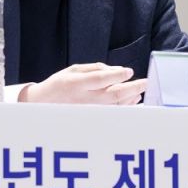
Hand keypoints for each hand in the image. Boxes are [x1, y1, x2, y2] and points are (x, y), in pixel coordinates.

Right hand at [19, 62, 146, 104]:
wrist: (42, 105)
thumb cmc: (59, 85)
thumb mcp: (72, 70)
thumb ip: (95, 68)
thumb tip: (116, 70)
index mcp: (76, 83)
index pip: (101, 79)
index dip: (117, 75)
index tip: (129, 71)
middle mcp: (83, 98)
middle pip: (113, 94)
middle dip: (132, 88)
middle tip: (145, 82)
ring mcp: (88, 111)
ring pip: (115, 106)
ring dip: (131, 98)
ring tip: (140, 90)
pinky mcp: (91, 118)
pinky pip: (113, 113)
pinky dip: (125, 107)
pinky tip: (133, 100)